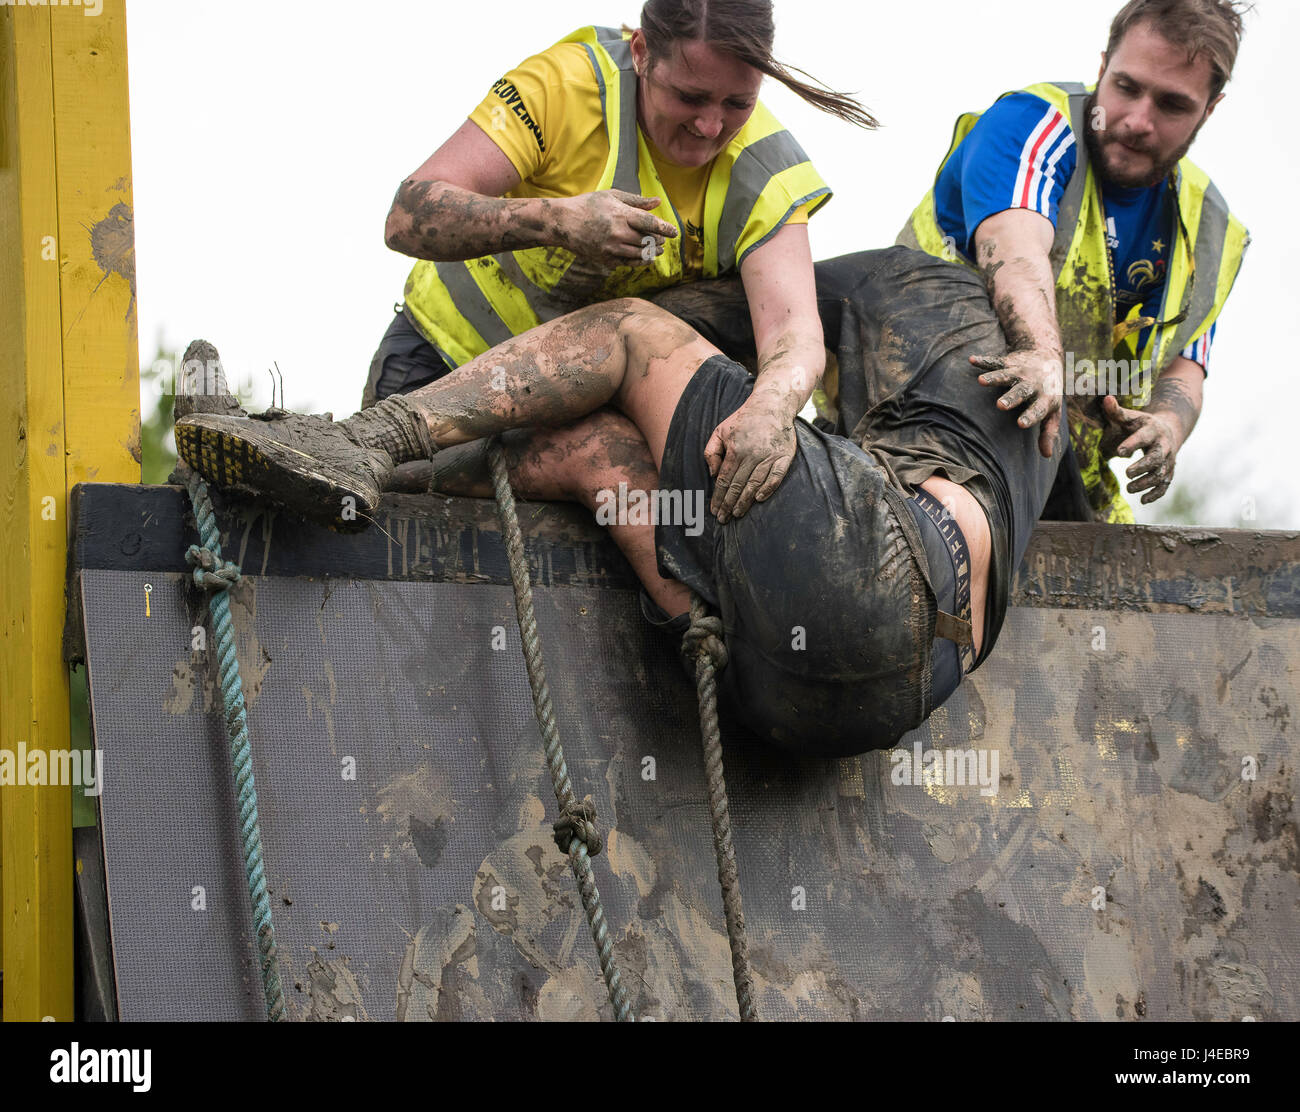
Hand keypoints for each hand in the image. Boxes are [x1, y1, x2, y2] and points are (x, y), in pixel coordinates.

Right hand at [559, 189, 678, 267]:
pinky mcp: (606, 259)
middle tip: (664, 240)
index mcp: (621, 215)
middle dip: (659, 241)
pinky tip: (645, 258)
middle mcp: (618, 233)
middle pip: (648, 241)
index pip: (651, 224)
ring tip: (658, 250)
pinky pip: (629, 263)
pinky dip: (639, 261)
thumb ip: (637, 201)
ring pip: (640, 255)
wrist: (564, 223)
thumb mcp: (612, 196)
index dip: (666, 229)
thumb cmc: (589, 205)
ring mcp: (612, 249)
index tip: (675, 232)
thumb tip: (658, 202)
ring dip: (652, 253)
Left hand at [703, 394, 795, 523]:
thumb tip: (712, 474)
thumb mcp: (720, 431)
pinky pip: (776, 477)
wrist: (772, 404)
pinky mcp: (784, 456)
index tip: (714, 510)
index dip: (718, 497)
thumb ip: (711, 452)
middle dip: (729, 504)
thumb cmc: (743, 419)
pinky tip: (760, 499)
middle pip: (738, 485)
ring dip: (746, 501)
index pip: (724, 480)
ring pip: (755, 484)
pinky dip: (768, 488)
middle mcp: (752, 455)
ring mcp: (770, 456)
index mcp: (735, 450)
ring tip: (737, 513)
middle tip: (724, 519)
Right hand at [970, 349, 1062, 458]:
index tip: (1020, 424)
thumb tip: (1046, 456)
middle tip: (1000, 405)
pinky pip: (995, 361)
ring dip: (994, 378)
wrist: (1048, 359)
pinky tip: (971, 360)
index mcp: (1045, 398)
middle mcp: (1033, 384)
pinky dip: (983, 361)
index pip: (1038, 409)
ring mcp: (1020, 372)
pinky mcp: (1009, 362)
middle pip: (1022, 391)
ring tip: (980, 381)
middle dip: (1011, 398)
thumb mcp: (1052, 413)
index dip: (1030, 416)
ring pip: (1006, 375)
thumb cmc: (1048, 393)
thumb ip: (1048, 433)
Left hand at [1100, 395, 1180, 503]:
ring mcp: (1168, 460)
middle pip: (1156, 458)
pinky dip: (1156, 494)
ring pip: (1160, 474)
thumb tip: (1106, 399)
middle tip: (1127, 473)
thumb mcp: (1131, 417)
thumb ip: (1117, 412)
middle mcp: (1163, 446)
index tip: (1119, 451)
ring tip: (1129, 488)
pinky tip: (1143, 500)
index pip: (1143, 437)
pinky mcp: (1169, 471)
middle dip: (1143, 466)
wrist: (1169, 430)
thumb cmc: (1142, 425)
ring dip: (1146, 483)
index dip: (1132, 443)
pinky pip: (1165, 485)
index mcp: (1152, 430)